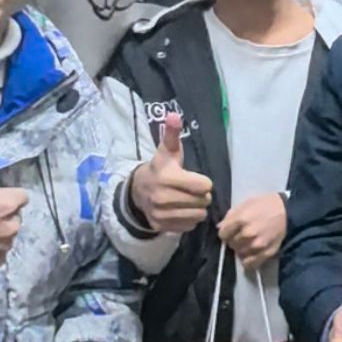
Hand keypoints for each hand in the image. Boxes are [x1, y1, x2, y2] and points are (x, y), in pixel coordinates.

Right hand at [129, 113, 213, 233]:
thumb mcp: (166, 151)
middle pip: (202, 201)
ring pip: (198, 215)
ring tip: (189, 201)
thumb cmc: (160, 169)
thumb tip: (173, 115)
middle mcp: (162, 197)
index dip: (204, 182)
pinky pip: (189, 226)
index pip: (204, 186)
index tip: (197, 180)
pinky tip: (182, 211)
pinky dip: (190, 220)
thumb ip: (171, 134)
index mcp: (166, 177)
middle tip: (193, 191)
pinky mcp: (162, 226)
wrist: (138, 192)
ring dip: (198, 209)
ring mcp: (161, 214)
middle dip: (202, 196)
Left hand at [219, 193, 286, 272]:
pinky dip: (248, 261)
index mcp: (241, 219)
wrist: (289, 211)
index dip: (225, 232)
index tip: (229, 231)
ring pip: (239, 253)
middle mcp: (248, 234)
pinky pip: (250, 263)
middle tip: (240, 235)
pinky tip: (250, 254)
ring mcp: (257, 245)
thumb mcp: (247, 203)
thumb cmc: (266, 204)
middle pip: (231, 244)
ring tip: (248, 243)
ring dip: (241, 249)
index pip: (222, 234)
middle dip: (233, 240)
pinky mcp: (266, 253)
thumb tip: (220, 227)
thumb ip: (231, 215)